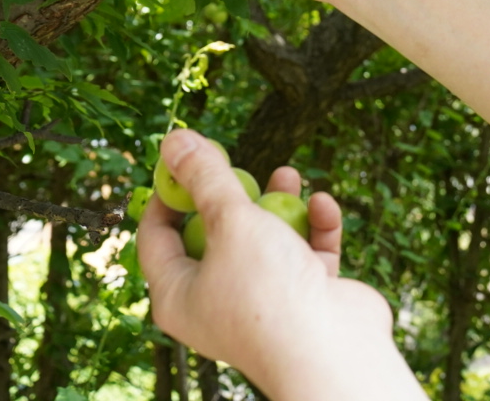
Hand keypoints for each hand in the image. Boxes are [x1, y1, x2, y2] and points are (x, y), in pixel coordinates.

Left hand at [137, 130, 421, 399]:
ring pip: (266, 239)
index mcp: (178, 295)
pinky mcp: (305, 297)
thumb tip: (173, 138)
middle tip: (240, 164)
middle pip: (215, 233)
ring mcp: (264, 300)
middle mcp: (217, 300)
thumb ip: (205, 177)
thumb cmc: (268, 291)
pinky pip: (305, 253)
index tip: (185, 156)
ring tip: (289, 173)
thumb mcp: (230, 221)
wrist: (333, 351)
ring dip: (280, 204)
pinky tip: (323, 205)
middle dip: (233, 193)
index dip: (167, 193)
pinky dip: (315, 228)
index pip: (156, 237)